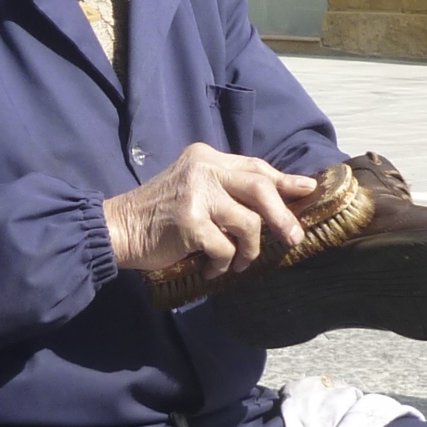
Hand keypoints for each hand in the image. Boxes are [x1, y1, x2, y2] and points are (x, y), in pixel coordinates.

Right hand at [103, 143, 317, 278]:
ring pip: (248, 223)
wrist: (118, 228)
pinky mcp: (190, 222)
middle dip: (283, 216)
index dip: (284, 181)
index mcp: (206, 157)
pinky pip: (225, 248)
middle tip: (293, 238)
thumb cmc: (160, 213)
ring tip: (237, 262)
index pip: (255, 167)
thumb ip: (229, 189)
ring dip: (248, 250)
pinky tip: (209, 269)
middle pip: (260, 188)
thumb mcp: (194, 188)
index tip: (307, 190)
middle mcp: (203, 169)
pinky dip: (222, 264)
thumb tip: (280, 197)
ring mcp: (196, 195)